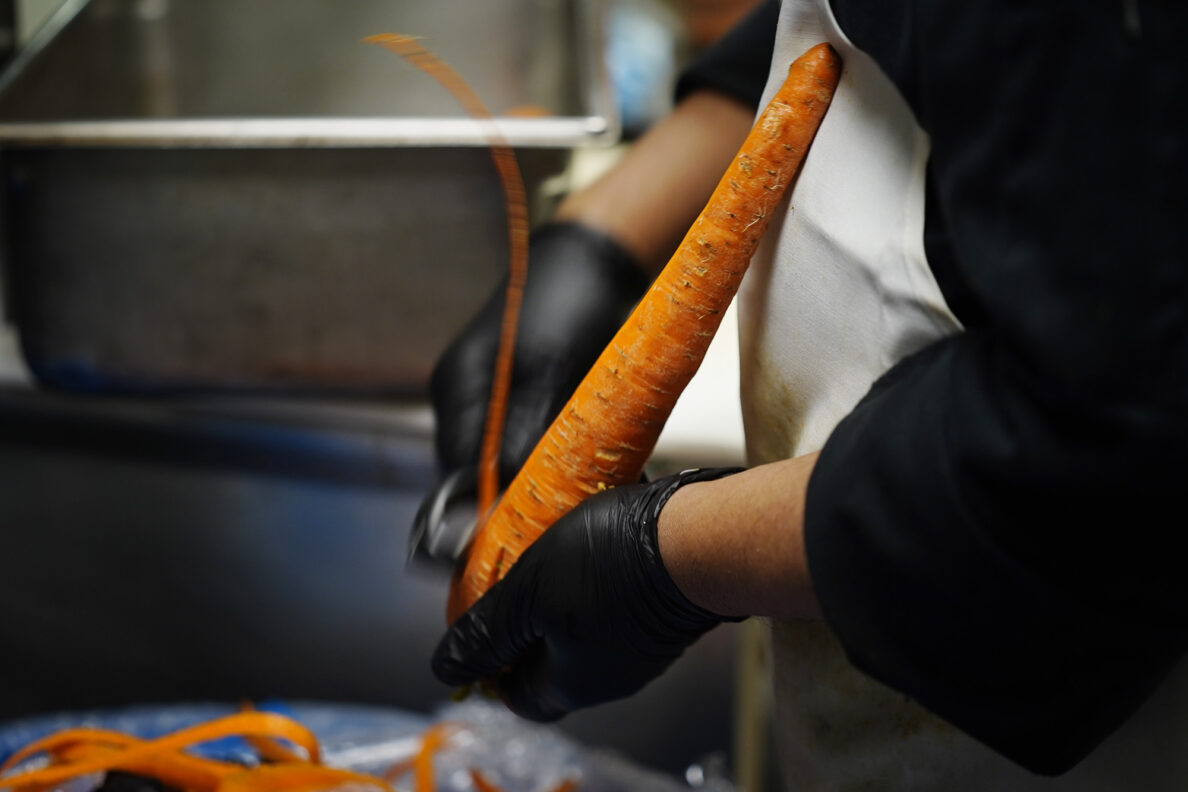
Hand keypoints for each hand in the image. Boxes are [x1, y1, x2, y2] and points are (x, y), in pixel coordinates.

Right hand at [428, 222, 646, 485]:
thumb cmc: (570, 298)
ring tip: (583, 487)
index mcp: (457, 389)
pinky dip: (554, 457)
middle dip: (519, 495)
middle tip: (566, 509)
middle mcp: (465, 399)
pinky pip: (526, 443)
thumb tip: (502, 491)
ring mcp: (489, 399)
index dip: (489, 507)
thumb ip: (524, 430)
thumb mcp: (553, 366)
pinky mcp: (518, 398)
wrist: (594, 257)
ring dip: (541, 478)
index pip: (457, 472)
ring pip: (506, 462)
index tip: (530, 529)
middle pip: (479, 473)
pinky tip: (589, 464)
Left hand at [431, 468, 743, 720]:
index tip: (476, 630)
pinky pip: (617, 601)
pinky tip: (591, 537)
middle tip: (508, 578)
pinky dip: (597, 576)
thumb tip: (447, 668)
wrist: (703, 536)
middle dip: (524, 622)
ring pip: (584, 627)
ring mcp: (642, 645)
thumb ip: (487, 632)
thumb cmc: (616, 563)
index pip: (518, 697)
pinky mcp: (663, 611)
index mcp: (572, 683)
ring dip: (560, 593)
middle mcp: (611, 675)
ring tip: (545, 546)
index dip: (489, 669)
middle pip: (551, 661)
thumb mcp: (529, 592)